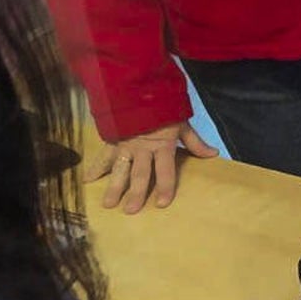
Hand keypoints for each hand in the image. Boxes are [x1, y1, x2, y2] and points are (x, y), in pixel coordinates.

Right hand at [84, 121, 216, 212]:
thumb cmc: (164, 108)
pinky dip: (95, 167)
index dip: (165, 187)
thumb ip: (194, 142)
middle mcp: (142, 149)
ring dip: (113, 186)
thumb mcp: (182, 124)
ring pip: (119, 169)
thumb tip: (213, 154)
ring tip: (108, 204)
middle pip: (139, 174)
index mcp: (162, 146)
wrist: (140, 89)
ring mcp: (125, 146)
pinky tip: (87, 180)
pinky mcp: (112, 140)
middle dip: (135, 193)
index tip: (162, 204)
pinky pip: (103, 155)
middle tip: (130, 210)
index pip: (165, 171)